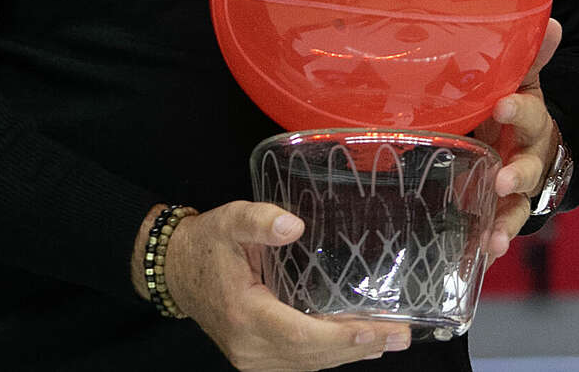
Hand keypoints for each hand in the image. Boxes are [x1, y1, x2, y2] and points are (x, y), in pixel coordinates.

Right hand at [150, 202, 409, 369]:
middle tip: (401, 335)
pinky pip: (298, 360)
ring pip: (307, 363)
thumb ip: (260, 220)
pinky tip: (356, 344)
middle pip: (311, 356)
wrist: (177, 268)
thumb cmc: (208, 244)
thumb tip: (294, 225)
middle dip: (358, 347)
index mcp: (246, 316)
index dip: (340, 337)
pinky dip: (328, 354)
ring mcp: (252, 355)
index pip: (301, 336)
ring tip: (389, 341)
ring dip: (348, 354)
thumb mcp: (230, 220)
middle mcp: (249, 346)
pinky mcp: (256, 353)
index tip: (376, 330)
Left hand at [472, 18, 563, 258]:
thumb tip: (552, 22)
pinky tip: (486, 252)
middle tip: (503, 180)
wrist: (530, 140)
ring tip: (495, 235)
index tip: (502, 106)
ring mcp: (521, 184)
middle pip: (530, 164)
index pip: (528, 110)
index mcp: (529, 116)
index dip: (517, 109)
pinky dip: (496, 239)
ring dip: (508, 218)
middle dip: (518, 173)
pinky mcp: (507, 208)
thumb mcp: (519, 80)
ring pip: (520, 204)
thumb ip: (529, 56)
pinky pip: (505, 225)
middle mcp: (530, 152)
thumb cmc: (515, 105)